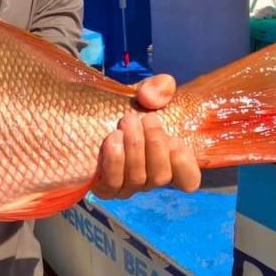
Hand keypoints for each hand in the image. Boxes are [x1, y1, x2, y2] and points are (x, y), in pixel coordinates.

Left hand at [92, 74, 200, 199]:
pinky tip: (113, 140)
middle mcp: (149, 178)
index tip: (175, 141)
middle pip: (161, 177)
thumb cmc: (126, 105)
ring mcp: (127, 186)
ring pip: (138, 179)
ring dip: (135, 149)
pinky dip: (115, 162)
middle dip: (155, 145)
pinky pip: (112, 184)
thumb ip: (160, 88)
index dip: (185, 165)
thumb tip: (150, 98)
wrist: (88, 111)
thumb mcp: (147, 91)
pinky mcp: (104, 188)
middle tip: (143, 119)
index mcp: (167, 161)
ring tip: (127, 122)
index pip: (188, 181)